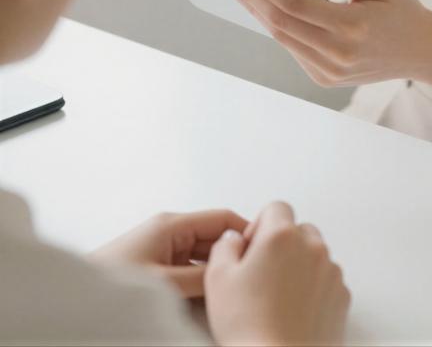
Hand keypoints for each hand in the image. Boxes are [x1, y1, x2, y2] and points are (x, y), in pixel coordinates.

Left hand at [91, 209, 247, 298]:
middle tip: (248, 278)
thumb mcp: (165, 282)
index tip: (264, 251)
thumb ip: (201, 278)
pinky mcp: (156, 268)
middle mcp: (169, 233)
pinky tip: (206, 303)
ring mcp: (162, 251)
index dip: (245, 232)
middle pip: (213, 241)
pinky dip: (199, 286)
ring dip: (213, 276)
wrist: (76, 299)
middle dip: (230, 259)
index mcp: (172, 224)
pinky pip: (188, 273)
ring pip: (201, 261)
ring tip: (229, 293)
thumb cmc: (112, 281)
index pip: (222, 219)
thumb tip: (232, 276)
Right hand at [205, 200, 350, 346]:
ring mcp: (331, 272)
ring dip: (299, 266)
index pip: (276, 208)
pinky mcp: (342, 296)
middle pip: (298, 229)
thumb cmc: (249, 328)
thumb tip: (234, 241)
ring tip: (277, 297)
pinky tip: (294, 310)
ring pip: (315, 254)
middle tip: (263, 273)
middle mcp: (312, 248)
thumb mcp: (218, 279)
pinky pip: (327, 280)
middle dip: (282, 245)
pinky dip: (314, 288)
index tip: (251, 249)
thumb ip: (225, 246)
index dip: (259, 226)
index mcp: (281, 236)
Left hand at [223, 0, 431, 85]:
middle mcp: (337, 53)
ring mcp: (331, 71)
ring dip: (260, 14)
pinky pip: (295, 50)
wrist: (424, 53)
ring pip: (284, 39)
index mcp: (351, 26)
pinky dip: (278, 29)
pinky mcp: (327, 79)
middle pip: (281, 23)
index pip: (293, 5)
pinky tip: (267, 11)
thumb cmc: (402, 12)